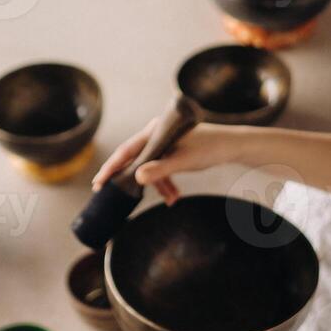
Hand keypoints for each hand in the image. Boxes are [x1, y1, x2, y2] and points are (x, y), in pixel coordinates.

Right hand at [91, 120, 236, 203]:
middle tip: (108, 192)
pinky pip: (161, 169)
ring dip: (157, 185)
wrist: (231, 146)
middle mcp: (156, 134)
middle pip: (134, 158)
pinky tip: (174, 196)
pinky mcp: (172, 150)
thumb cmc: (209, 149)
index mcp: (155, 131)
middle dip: (128, 178)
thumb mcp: (183, 161)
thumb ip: (160, 170)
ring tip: (169, 199)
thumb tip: (136, 178)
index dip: (111, 167)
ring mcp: (164, 143)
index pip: (126, 150)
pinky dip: (166, 183)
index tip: (99, 182)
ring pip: (150, 167)